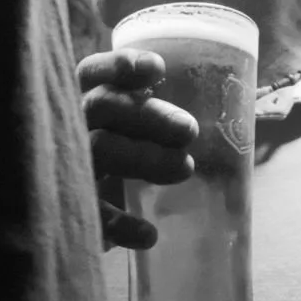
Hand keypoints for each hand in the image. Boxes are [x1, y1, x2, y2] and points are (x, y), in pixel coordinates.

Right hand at [78, 48, 196, 248]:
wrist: (68, 218)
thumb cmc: (115, 160)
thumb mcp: (129, 132)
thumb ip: (156, 118)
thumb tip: (235, 110)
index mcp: (81, 99)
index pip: (92, 73)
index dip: (119, 66)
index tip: (156, 69)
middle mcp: (69, 126)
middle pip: (103, 106)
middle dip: (148, 115)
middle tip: (188, 130)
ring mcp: (65, 164)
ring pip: (99, 150)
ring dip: (144, 158)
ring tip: (185, 168)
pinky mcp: (66, 207)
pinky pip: (92, 213)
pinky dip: (120, 224)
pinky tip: (149, 235)